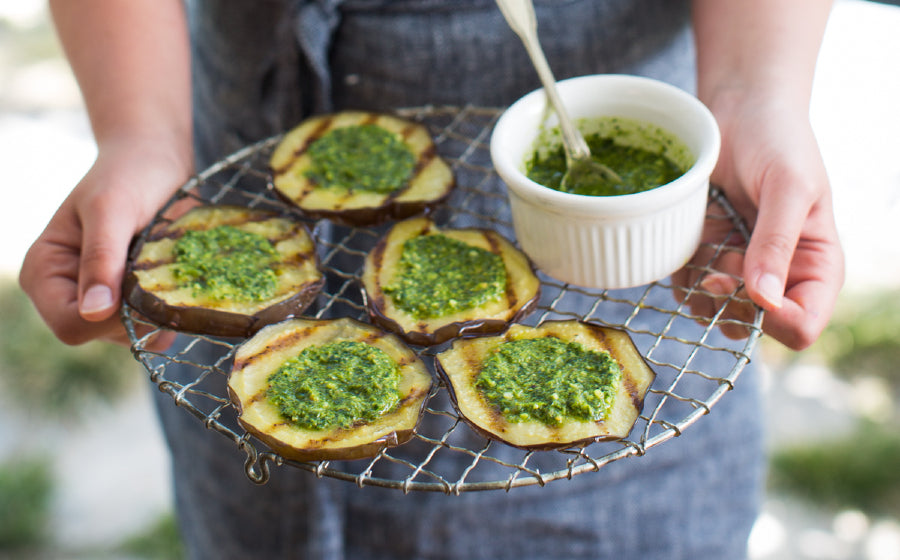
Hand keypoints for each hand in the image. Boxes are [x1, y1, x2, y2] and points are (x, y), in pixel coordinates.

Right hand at [19, 138, 191, 348]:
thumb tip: (94, 312)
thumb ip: (102, 258)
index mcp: (44, 271)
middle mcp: (66, 290)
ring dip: (156, 308)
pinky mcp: (128, 298)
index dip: (110, 317)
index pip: (71, 326)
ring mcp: (99, 297)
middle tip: (157, 268)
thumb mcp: (113, 210)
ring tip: (165, 266)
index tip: (140, 285)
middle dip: (136, 311)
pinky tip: (177, 286)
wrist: (155, 159)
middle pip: (102, 334)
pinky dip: (168, 314)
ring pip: (130, 334)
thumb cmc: (128, 175)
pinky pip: (150, 328)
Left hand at [674, 93, 844, 349]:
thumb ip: (777, 242)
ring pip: (712, 314)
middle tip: (722, 261)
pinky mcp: (706, 257)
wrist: (740, 111)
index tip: (749, 280)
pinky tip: (692, 239)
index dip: (771, 319)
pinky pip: (686, 289)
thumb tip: (763, 299)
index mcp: (815, 268)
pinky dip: (682, 272)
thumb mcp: (789, 186)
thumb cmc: (778, 140)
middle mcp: (777, 277)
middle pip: (749, 328)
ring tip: (709, 244)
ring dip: (701, 288)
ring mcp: (738, 270)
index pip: (800, 327)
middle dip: (729, 302)